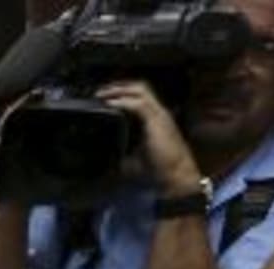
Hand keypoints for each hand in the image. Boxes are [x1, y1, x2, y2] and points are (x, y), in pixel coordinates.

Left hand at [97, 80, 199, 196]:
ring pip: (140, 89)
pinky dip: (123, 101)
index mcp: (154, 118)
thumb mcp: (131, 159)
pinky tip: (110, 103)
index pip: (139, 95)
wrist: (175, 177)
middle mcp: (158, 112)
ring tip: (102, 94)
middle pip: (139, 86)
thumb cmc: (157, 170)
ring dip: (119, 89)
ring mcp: (159, 114)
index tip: (103, 97)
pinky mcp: (157, 120)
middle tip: (99, 92)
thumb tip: (102, 154)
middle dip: (118, 86)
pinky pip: (138, 103)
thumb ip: (120, 152)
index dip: (121, 92)